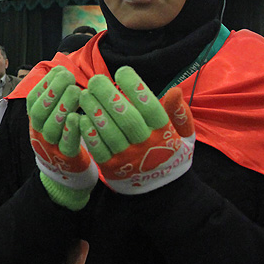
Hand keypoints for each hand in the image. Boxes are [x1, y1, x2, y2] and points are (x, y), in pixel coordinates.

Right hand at [27, 66, 97, 208]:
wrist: (64, 172)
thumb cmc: (63, 135)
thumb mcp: (54, 115)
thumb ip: (56, 95)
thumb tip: (62, 67)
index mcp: (35, 119)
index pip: (34, 99)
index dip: (46, 84)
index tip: (61, 71)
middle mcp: (39, 131)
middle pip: (40, 111)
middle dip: (53, 91)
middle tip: (69, 77)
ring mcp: (50, 145)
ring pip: (51, 126)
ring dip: (62, 107)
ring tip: (76, 91)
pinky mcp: (65, 157)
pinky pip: (66, 144)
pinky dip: (70, 130)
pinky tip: (78, 117)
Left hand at [78, 66, 194, 194]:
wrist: (162, 192)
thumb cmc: (170, 153)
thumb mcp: (183, 134)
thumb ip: (179, 113)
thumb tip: (175, 90)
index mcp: (164, 133)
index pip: (150, 107)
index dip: (136, 88)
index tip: (122, 71)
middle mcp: (146, 145)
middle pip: (126, 118)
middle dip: (109, 96)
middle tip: (95, 79)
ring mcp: (128, 158)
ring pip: (110, 132)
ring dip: (95, 112)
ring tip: (84, 94)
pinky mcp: (111, 168)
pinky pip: (98, 149)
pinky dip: (89, 133)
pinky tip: (80, 118)